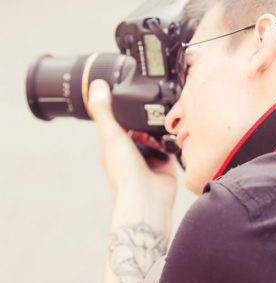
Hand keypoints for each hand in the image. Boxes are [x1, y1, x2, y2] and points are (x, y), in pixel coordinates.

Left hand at [87, 79, 176, 230]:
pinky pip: (169, 146)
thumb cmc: (125, 173)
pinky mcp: (165, 164)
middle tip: (150, 111)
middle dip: (145, 120)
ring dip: (158, 130)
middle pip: (139, 129)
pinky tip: (172, 134)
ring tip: (160, 123)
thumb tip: (96, 85)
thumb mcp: (112, 135)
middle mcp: (131, 153)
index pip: (119, 123)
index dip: (124, 110)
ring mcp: (148, 159)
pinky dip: (171, 141)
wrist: (147, 197)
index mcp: (114, 147)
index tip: (130, 97)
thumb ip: (104, 111)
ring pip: (155, 137)